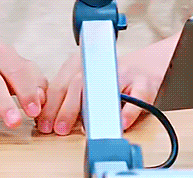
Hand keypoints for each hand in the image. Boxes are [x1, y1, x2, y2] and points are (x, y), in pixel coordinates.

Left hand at [37, 38, 173, 134]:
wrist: (148, 66)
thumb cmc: (113, 77)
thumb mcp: (89, 80)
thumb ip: (71, 95)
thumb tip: (48, 118)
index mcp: (84, 63)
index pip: (62, 82)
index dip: (51, 103)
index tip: (44, 123)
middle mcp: (103, 66)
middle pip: (79, 83)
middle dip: (66, 108)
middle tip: (59, 128)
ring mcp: (124, 74)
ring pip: (104, 87)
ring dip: (92, 110)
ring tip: (82, 128)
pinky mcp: (144, 84)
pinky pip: (136, 98)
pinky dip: (128, 112)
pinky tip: (119, 123)